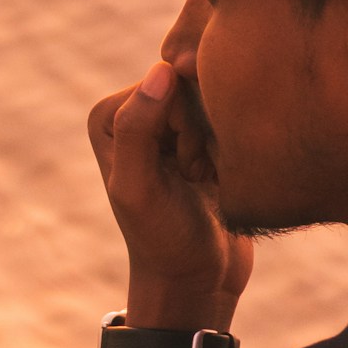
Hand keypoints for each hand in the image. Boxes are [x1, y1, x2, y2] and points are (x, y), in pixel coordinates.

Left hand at [88, 60, 252, 322]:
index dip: (184, 126)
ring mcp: (173, 123)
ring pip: (220, 101)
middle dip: (205, 134)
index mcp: (111, 115)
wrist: (199, 278)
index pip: (167, 84)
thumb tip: (162, 68)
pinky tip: (222, 177)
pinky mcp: (204, 137)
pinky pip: (236, 118)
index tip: (177, 170)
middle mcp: (139, 110)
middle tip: (194, 177)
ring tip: (208, 178)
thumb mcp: (140, 189)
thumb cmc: (163, 240)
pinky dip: (235, 147)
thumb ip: (138, 129)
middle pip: (196, 87)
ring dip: (222, 142)